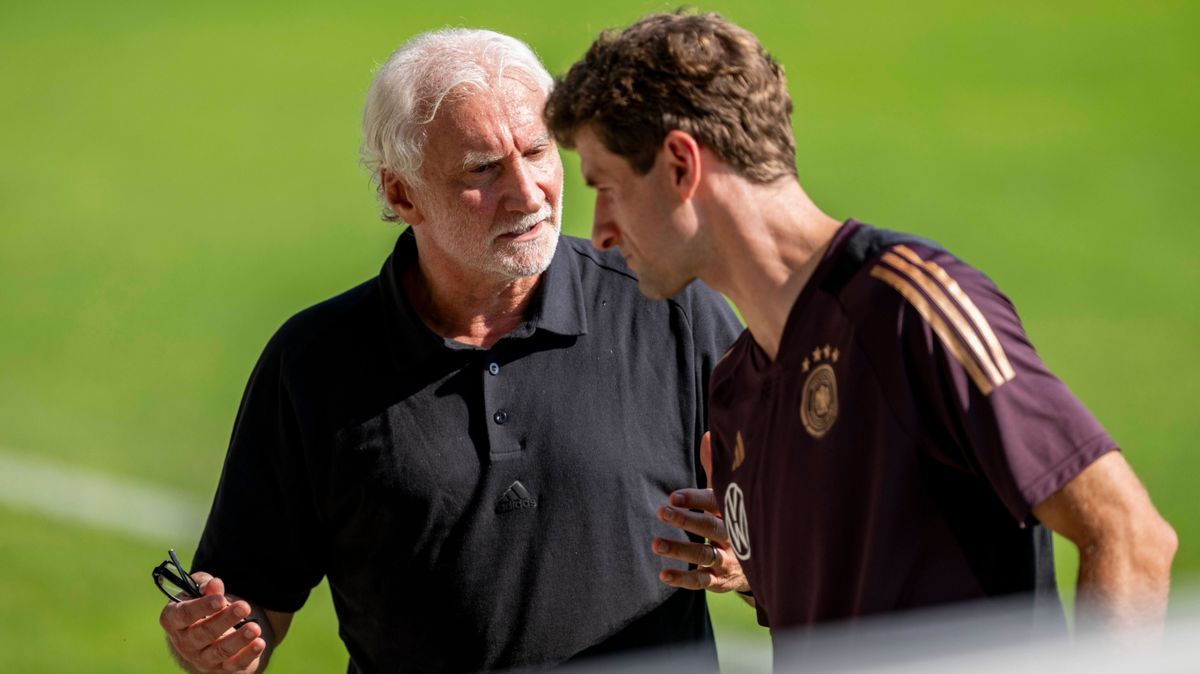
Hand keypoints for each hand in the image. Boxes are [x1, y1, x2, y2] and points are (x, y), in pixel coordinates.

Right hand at [159, 572, 265, 672]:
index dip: (201, 607)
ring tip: (254, 628)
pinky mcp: (222, 668)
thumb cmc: (203, 606)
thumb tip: (215, 583)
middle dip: (225, 620)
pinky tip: (259, 643)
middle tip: (244, 607)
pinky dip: (248, 654)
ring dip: (238, 640)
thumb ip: (204, 585)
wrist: (210, 634)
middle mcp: (185, 642)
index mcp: (175, 621)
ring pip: (219, 651)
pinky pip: (234, 664)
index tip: (221, 600)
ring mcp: (202, 658)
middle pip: (203, 633)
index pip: (183, 615)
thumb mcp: (200, 591)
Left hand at [653, 432, 749, 593]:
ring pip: (704, 554)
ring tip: (655, 544)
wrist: (766, 559)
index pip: (716, 502)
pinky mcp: (721, 580)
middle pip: (710, 526)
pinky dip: (684, 578)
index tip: (673, 496)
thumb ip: (715, 469)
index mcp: (735, 510)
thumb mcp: (729, 494)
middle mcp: (735, 534)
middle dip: (686, 520)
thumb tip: (709, 434)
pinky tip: (664, 574)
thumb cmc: (737, 517)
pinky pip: (702, 581)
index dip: (695, 499)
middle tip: (661, 512)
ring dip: (680, 549)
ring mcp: (729, 559)